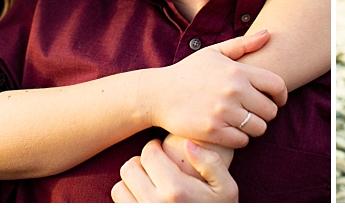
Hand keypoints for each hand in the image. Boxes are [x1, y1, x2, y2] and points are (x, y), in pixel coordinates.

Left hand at [112, 138, 237, 202]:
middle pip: (129, 169)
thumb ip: (211, 162)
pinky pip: (118, 205)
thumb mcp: (226, 188)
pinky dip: (127, 198)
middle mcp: (154, 204)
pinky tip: (143, 197)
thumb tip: (187, 143)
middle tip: (153, 165)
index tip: (160, 149)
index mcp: (176, 190)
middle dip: (140, 162)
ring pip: (119, 188)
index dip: (154, 147)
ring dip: (131, 182)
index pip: (149, 154)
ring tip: (147, 182)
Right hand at [142, 30, 286, 148]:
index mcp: (238, 71)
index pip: (277, 85)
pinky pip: (241, 141)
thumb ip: (243, 44)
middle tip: (257, 113)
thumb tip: (268, 33)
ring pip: (258, 128)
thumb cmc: (188, 72)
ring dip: (254, 128)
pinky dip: (240, 139)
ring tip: (245, 123)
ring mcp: (223, 111)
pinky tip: (232, 132)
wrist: (158, 94)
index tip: (277, 101)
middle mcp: (234, 90)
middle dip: (267, 113)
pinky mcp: (213, 131)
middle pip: (270, 110)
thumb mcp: (214, 52)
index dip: (282, 96)